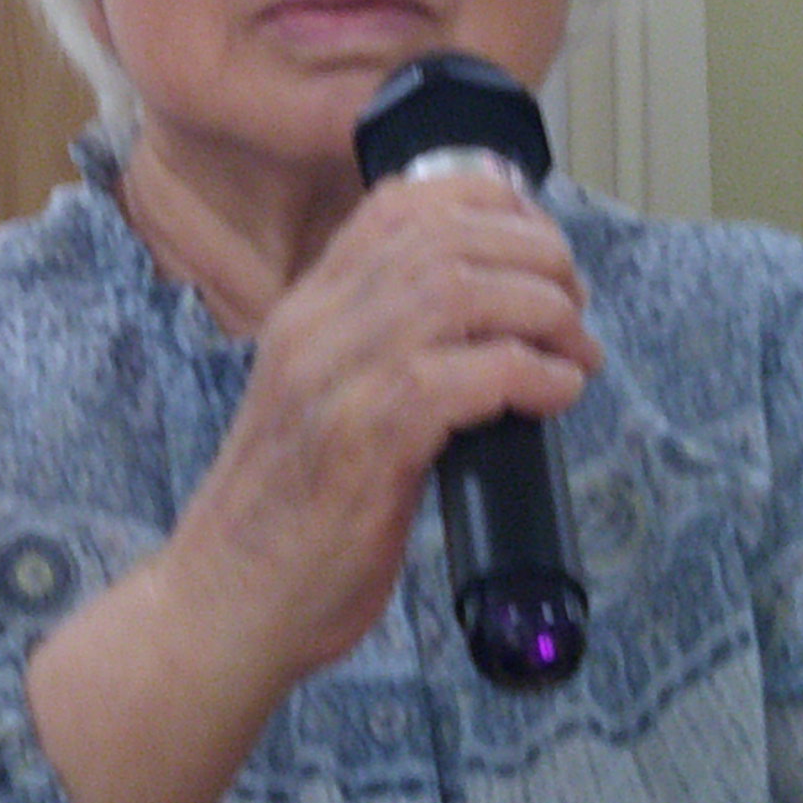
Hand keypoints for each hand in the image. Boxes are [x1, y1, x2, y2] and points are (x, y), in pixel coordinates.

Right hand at [155, 165, 599, 686]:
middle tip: (574, 302)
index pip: (394, 207)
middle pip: (443, 239)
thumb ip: (379, 353)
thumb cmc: (288, 516)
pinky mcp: (365, 442)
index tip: (537, 239)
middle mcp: (314, 329)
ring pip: (459, 292)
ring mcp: (335, 380)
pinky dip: (530, 375)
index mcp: (304, 311)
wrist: (226, 600)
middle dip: (534, 256)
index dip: (484, 203)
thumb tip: (486, 329)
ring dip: (543, 312)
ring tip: (576, 352)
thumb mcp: (321, 402)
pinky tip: (554, 396)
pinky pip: (466, 375)